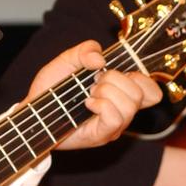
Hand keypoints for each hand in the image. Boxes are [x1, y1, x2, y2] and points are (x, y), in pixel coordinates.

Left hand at [24, 40, 160, 150]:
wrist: (33, 109)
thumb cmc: (51, 88)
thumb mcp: (67, 60)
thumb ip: (84, 50)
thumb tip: (100, 59)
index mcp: (120, 92)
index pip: (152, 91)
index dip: (142, 78)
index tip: (117, 72)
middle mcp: (122, 110)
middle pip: (141, 93)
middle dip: (115, 80)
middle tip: (94, 83)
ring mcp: (114, 125)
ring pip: (130, 105)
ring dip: (106, 93)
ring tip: (88, 94)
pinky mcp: (102, 135)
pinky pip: (115, 118)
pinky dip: (102, 105)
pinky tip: (87, 103)